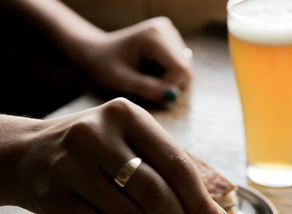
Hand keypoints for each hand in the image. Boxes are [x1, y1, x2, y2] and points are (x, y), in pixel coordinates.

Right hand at [5, 98, 222, 213]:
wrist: (25, 153)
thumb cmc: (93, 149)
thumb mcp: (129, 139)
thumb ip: (167, 169)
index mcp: (126, 116)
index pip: (177, 164)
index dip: (200, 202)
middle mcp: (97, 135)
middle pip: (156, 194)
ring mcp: (71, 166)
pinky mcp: (54, 198)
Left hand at [74, 17, 192, 104]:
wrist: (96, 51)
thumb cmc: (104, 66)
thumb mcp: (121, 80)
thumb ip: (147, 89)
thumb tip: (172, 97)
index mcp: (154, 36)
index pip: (181, 69)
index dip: (170, 85)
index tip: (150, 90)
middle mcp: (166, 29)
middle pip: (185, 68)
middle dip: (170, 83)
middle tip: (148, 85)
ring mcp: (170, 32)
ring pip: (185, 68)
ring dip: (170, 79)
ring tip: (147, 77)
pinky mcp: (171, 38)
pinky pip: (181, 64)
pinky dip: (169, 74)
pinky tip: (152, 71)